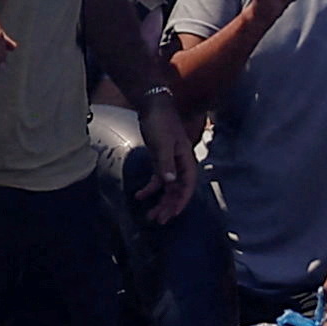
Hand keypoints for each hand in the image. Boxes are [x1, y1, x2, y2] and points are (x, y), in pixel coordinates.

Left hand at [130, 96, 195, 223]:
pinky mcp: (160, 159)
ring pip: (168, 187)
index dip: (181, 201)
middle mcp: (180, 164)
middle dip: (169, 206)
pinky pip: (158, 179)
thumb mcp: (162, 143)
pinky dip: (150, 188)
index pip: (187, 186)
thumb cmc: (160, 122)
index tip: (173, 214)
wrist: (152, 105)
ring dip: (160, 201)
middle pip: (177, 190)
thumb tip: (170, 183)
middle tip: (159, 220)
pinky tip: (139, 196)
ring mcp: (170, 162)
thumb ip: (165, 163)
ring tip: (150, 215)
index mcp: (186, 160)